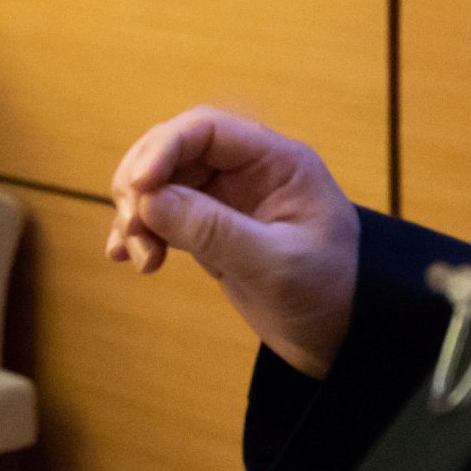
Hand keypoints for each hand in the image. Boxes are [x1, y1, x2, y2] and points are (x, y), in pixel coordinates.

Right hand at [104, 106, 359, 377]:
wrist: (345, 340)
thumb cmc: (328, 295)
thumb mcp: (277, 264)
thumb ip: (215, 231)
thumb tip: (150, 200)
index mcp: (276, 162)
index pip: (206, 130)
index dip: (164, 148)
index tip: (139, 187)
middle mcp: (247, 171)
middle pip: (174, 150)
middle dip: (143, 182)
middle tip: (131, 224)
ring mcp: (226, 199)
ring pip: (161, 183)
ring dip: (138, 213)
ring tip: (139, 256)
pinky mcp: (210, 229)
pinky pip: (162, 215)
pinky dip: (140, 231)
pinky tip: (125, 257)